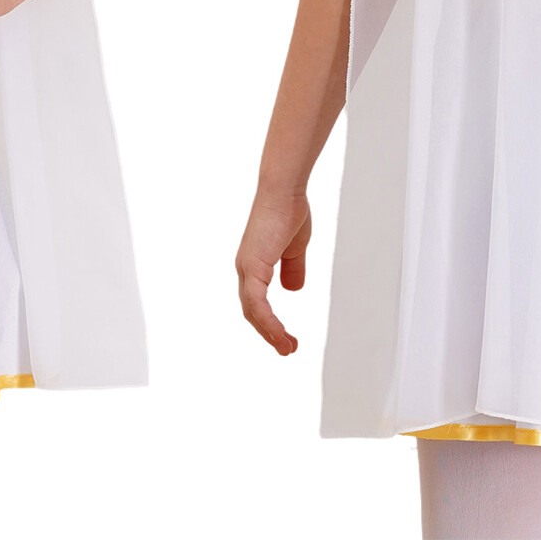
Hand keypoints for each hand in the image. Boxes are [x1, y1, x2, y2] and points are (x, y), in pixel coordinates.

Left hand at [236, 188, 311, 355]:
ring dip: (270, 333)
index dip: (270, 322)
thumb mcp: (295, 248)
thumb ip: (293, 268)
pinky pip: (257, 303)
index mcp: (254, 264)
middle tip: (288, 349)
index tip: (286, 338)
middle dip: (269, 333)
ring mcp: (247, 268)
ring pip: (253, 311)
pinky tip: (279, 334)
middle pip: (252, 311)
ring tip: (287, 348)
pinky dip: (268, 322)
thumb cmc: (289, 211)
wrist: (284, 191)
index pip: (256, 302)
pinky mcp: (253, 267)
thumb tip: (293, 290)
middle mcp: (245, 269)